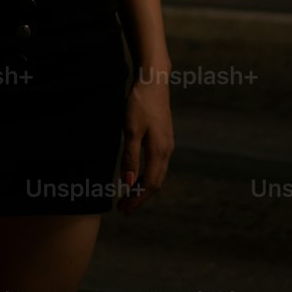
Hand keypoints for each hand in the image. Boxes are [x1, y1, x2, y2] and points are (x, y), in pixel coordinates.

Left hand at [117, 67, 173, 217]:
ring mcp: (167, 144)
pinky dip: (147, 174)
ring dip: (143, 187)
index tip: (124, 210)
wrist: (154, 81)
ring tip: (128, 195)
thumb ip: (130, 157)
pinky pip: (157, 164)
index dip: (137, 199)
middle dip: (140, 197)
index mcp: (159, 151)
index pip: (149, 185)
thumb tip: (128, 183)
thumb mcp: (131, 129)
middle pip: (155, 183)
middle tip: (123, 208)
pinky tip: (137, 174)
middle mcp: (167, 151)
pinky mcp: (164, 138)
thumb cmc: (140, 104)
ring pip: (157, 174)